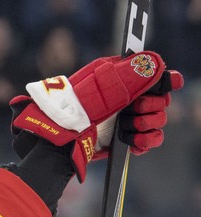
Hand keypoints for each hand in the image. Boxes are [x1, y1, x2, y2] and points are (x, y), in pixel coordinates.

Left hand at [9, 51, 182, 181]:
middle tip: (135, 110)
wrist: (55, 141)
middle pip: (161, 99)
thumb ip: (126, 78)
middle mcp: (127, 98)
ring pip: (158, 119)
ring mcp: (127, 118)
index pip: (154, 74)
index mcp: (121, 79)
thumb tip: (155, 65)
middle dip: (152, 105)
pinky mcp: (125, 139)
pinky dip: (146, 142)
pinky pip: (150, 139)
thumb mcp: (95, 89)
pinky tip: (133, 143)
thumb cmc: (69, 110)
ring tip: (127, 128)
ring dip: (147, 124)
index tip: (169, 83)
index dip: (165, 79)